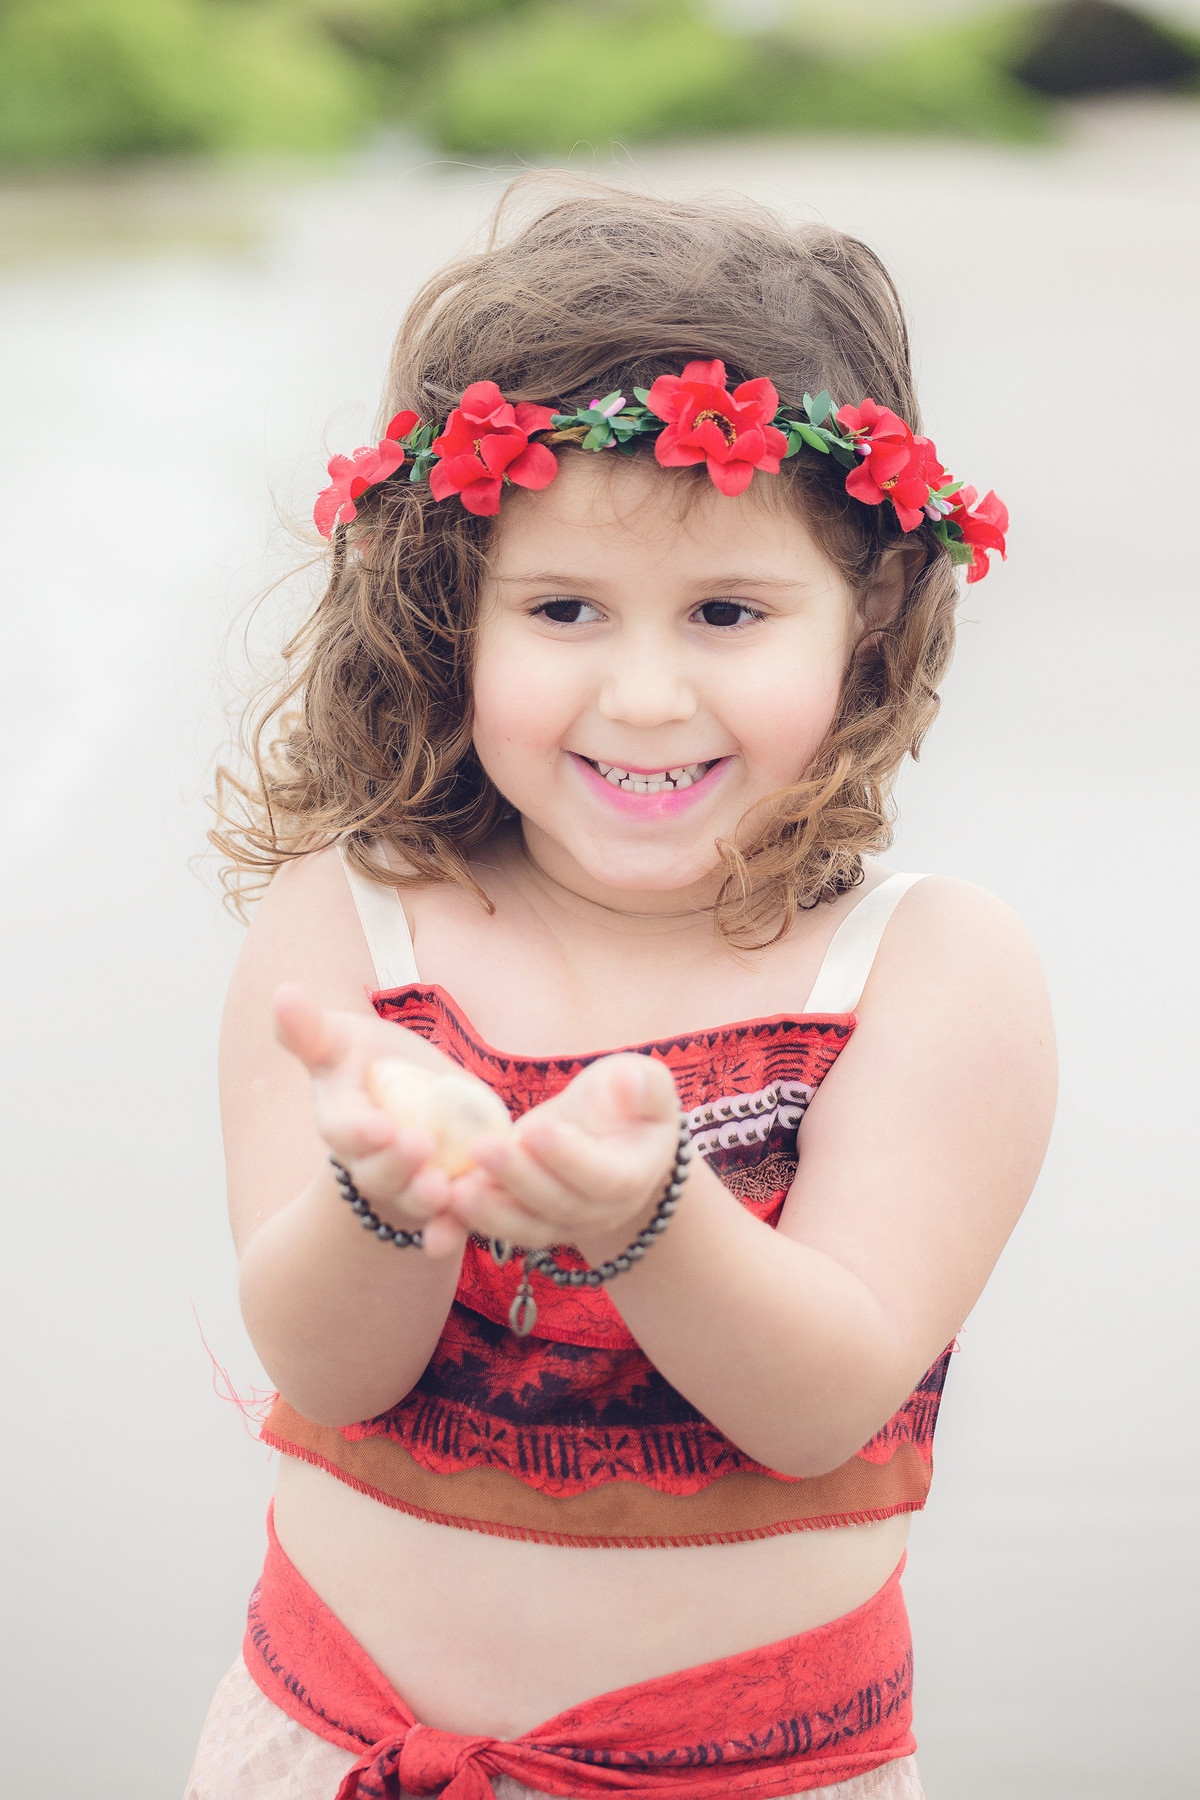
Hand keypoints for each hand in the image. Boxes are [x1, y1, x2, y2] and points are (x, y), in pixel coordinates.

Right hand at [273, 983, 471, 1255]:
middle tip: (420, 1146)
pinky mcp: (443, 1198)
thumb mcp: (340, 1041)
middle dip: (398, 1164)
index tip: (381, 1126)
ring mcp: (406, 1185)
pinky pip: (446, 1222)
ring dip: (428, 1201)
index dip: (362, 1132)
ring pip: (414, 1201)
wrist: (404, 1099)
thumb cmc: (365, 1064)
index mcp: (341, 1123)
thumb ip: (310, 1029)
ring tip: (445, 1190)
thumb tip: (283, 993)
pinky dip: (451, 1230)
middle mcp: (369, 1163)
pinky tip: (463, 1230)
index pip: (345, 1131)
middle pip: (380, 1173)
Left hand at [441, 1053, 680, 1259]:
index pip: (603, 1176)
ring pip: (526, 1228)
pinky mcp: (526, 1223)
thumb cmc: (627, 1103)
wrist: (611, 1140)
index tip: (534, 1130)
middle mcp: (599, 1212)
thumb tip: (629, 1083)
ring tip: (453, 1190)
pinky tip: (434, 1218)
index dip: (568, 1158)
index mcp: (632, 1176)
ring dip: (488, 1213)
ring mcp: (562, 1225)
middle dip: (517, 1179)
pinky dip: (464, 1228)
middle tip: (481, 1148)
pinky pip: (497, 1231)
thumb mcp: (645, 1084)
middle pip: (557, 1205)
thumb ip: (643, 1085)